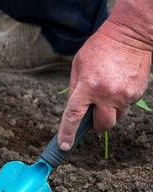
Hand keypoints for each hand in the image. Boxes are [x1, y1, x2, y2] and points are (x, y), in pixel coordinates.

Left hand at [58, 20, 151, 149]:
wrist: (130, 36)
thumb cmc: (99, 49)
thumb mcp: (78, 67)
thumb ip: (75, 90)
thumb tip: (74, 110)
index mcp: (87, 87)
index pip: (73, 117)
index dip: (67, 133)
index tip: (65, 145)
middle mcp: (107, 94)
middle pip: (101, 125)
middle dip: (95, 125)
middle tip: (92, 116)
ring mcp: (124, 95)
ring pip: (115, 118)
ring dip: (109, 113)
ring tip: (106, 94)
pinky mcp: (137, 94)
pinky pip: (125, 107)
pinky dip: (119, 102)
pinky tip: (117, 86)